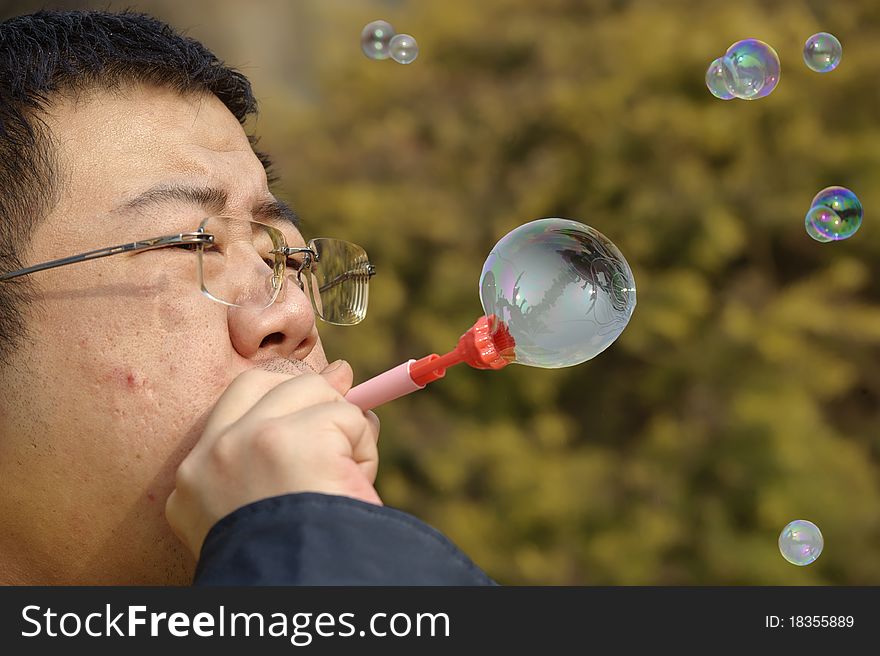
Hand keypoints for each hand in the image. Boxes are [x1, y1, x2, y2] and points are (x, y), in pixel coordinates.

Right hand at [165, 360, 380, 557]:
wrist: (294, 594)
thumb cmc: (291, 566)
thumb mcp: (268, 512)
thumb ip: (284, 450)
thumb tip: (339, 373)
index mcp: (193, 484)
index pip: (232, 413)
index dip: (280, 398)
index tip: (317, 399)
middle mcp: (212, 455)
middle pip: (264, 382)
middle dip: (308, 390)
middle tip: (344, 401)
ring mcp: (250, 441)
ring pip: (313, 391)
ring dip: (344, 428)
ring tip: (346, 480)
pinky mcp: (292, 438)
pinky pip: (350, 419)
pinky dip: (365, 451)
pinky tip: (356, 486)